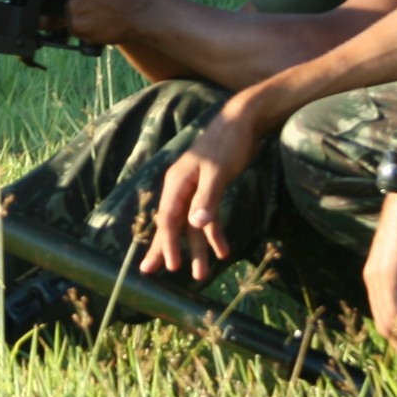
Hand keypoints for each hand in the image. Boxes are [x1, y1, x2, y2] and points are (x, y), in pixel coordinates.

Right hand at [138, 97, 265, 281]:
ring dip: (197, 249)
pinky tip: (222, 250)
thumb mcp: (218, 172)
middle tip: (154, 273)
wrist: (242, 122)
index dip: (169, 243)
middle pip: (171, 224)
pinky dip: (213, 234)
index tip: (171, 266)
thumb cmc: (227, 143)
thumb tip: (195, 225)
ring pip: (191, 225)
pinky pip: (206, 218)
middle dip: (167, 249)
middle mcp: (181, 187)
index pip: (169, 218)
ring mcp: (194, 190)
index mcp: (177, 182)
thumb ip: (206, 199)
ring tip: (201, 275)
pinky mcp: (207, 191)